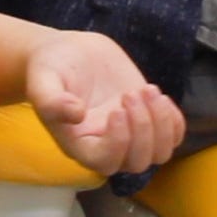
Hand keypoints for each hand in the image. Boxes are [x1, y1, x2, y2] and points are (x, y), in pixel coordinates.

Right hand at [26, 31, 183, 175]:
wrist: (69, 53)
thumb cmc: (51, 68)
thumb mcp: (43, 80)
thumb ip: (51, 100)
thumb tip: (76, 114)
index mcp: (79, 144)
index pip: (105, 161)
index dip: (118, 142)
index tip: (116, 109)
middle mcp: (106, 145)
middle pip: (137, 162)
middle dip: (142, 128)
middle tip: (130, 93)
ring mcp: (129, 134)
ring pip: (159, 153)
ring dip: (161, 124)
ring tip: (147, 90)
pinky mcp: (146, 119)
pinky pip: (172, 136)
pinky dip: (173, 120)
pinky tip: (157, 95)